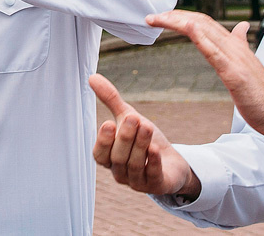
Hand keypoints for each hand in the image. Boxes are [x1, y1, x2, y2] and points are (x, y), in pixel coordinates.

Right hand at [89, 74, 199, 197]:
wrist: (171, 161)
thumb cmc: (144, 139)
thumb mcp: (128, 117)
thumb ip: (111, 100)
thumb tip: (92, 77)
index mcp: (109, 158)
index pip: (99, 154)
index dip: (103, 141)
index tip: (109, 122)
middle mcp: (120, 172)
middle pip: (118, 158)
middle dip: (126, 138)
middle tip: (135, 118)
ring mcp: (137, 182)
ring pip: (134, 166)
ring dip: (140, 145)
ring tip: (148, 126)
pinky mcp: (156, 186)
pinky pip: (152, 176)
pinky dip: (152, 162)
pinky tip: (155, 148)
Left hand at [147, 10, 263, 159]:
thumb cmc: (262, 93)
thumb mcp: (247, 65)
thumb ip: (240, 45)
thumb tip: (240, 28)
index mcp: (234, 45)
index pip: (205, 22)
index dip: (182, 16)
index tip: (162, 17)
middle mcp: (234, 47)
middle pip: (200, 22)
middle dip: (174, 16)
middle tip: (152, 17)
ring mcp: (235, 59)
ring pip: (205, 31)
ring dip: (179, 22)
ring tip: (159, 18)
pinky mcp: (235, 74)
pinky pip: (216, 53)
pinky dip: (202, 38)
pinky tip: (189, 29)